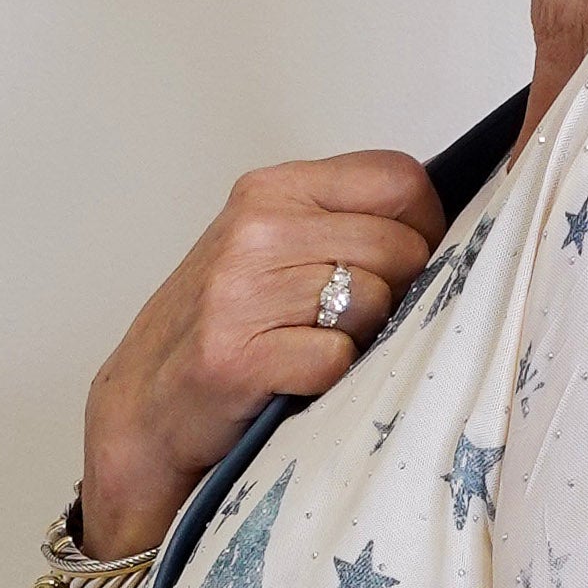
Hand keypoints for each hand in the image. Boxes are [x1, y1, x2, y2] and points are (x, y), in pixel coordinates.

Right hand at [79, 151, 450, 559]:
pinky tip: (297, 379)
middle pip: (400, 247)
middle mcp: (256, 229)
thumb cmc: (221, 329)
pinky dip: (332, 378)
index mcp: (272, 190)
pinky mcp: (238, 356)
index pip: (399, 179)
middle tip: (355, 322)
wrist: (143, 408)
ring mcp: (242, 292)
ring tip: (316, 349)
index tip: (408, 261)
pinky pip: (338, 358)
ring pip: (375, 302)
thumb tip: (444, 227)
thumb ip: (343, 224)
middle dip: (398, 292)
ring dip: (362, 339)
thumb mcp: (273, 249)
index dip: (425, 226)